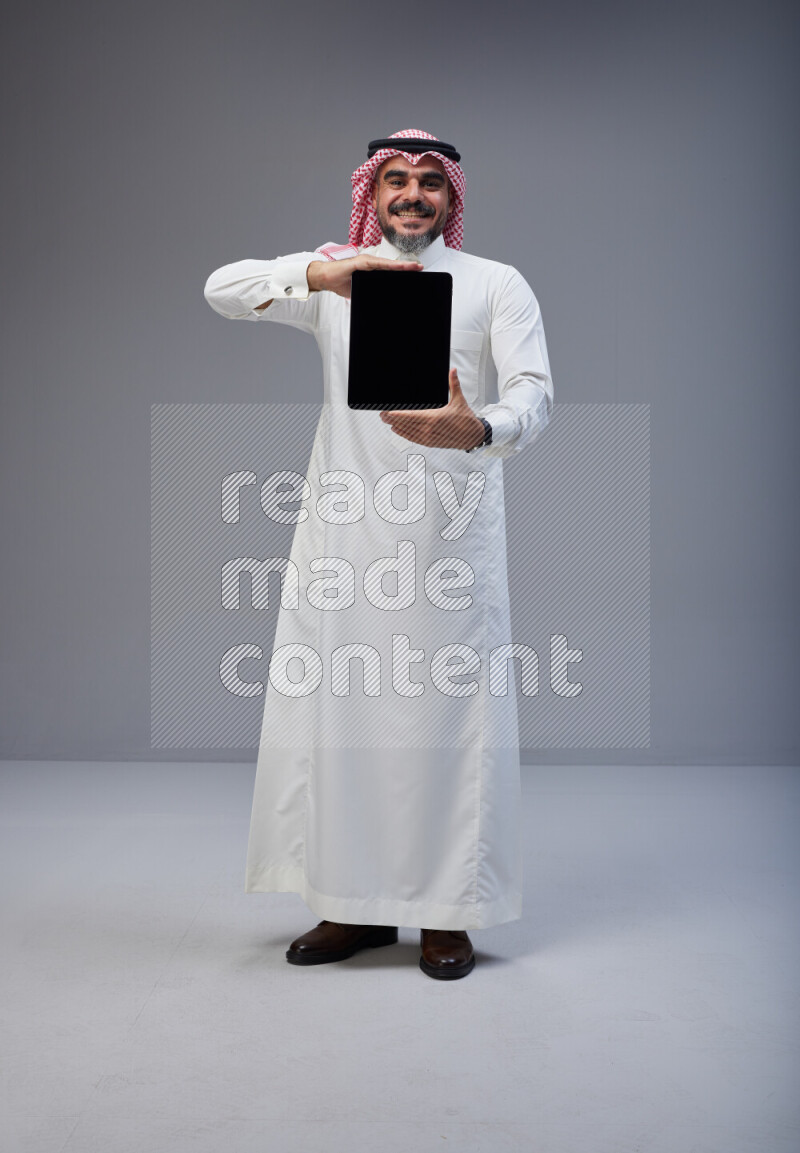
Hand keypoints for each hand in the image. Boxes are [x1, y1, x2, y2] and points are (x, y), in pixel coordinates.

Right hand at [306, 253, 422, 298]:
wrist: (325, 278)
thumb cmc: (341, 282)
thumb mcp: (360, 290)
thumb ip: (371, 292)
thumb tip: (382, 302)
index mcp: (372, 270)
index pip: (390, 270)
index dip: (403, 271)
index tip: (416, 272)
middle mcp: (370, 263)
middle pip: (392, 266)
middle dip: (406, 267)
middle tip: (421, 268)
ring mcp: (365, 262)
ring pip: (387, 263)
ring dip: (400, 265)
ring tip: (413, 267)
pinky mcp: (359, 263)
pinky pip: (375, 264)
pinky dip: (386, 265)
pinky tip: (396, 266)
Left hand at [380, 370, 485, 449]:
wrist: (472, 436)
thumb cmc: (466, 420)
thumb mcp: (459, 400)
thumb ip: (453, 384)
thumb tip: (452, 371)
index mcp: (434, 418)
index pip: (411, 416)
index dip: (397, 414)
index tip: (388, 412)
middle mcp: (429, 429)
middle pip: (406, 424)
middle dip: (392, 419)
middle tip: (382, 415)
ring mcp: (429, 437)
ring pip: (408, 432)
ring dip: (396, 427)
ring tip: (387, 421)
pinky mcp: (431, 443)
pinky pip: (414, 439)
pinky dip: (404, 434)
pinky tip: (398, 430)